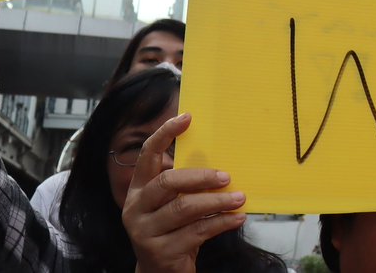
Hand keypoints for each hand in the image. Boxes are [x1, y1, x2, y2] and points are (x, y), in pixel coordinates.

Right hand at [122, 113, 246, 272]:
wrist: (161, 272)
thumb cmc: (173, 230)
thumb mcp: (172, 204)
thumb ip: (184, 185)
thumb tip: (218, 157)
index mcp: (138, 190)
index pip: (147, 155)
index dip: (165, 134)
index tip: (187, 117)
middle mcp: (136, 208)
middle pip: (168, 183)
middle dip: (201, 177)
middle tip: (227, 176)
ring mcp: (145, 232)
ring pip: (185, 209)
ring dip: (217, 201)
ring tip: (240, 198)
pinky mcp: (161, 251)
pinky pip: (197, 232)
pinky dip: (221, 222)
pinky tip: (237, 218)